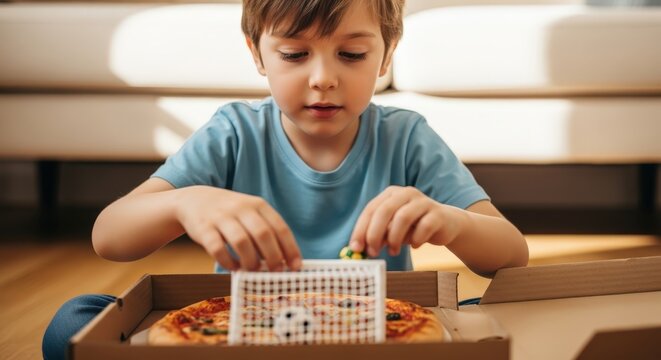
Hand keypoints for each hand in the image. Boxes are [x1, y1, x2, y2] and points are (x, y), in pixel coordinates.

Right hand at [175, 186, 300, 270]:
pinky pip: (218, 248)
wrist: (194, 200)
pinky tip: (233, 267)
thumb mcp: (250, 213)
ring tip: (252, 270)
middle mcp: (241, 208)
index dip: (290, 249)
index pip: (280, 227)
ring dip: (250, 261)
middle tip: (276, 272)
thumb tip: (284, 261)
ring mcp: (221, 217)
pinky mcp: (204, 229)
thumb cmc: (230, 213)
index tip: (296, 267)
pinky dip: (228, 262)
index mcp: (258, 205)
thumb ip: (266, 231)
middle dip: (273, 257)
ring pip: (241, 242)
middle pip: (263, 234)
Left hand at [349, 186, 460, 256]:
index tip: (355, 248)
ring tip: (393, 252)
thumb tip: (359, 249)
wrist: (446, 224)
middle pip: (385, 211)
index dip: (361, 229)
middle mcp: (406, 193)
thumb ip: (378, 235)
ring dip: (395, 239)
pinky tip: (414, 245)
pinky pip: (423, 227)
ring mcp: (423, 202)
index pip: (371, 209)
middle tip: (372, 252)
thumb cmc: (413, 227)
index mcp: (391, 194)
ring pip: (403, 218)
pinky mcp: (438, 214)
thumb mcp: (392, 230)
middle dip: (375, 234)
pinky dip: (415, 240)